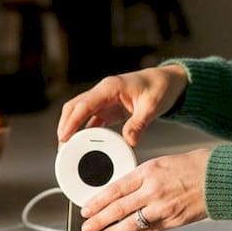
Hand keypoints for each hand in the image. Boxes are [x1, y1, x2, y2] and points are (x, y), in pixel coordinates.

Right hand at [57, 65, 188, 145]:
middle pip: (74, 107)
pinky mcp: (108, 108)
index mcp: (110, 87)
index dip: (72, 121)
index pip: (84, 104)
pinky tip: (82, 145)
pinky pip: (90, 119)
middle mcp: (103, 92)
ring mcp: (104, 100)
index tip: (63, 137)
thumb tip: (130, 142)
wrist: (168, 81)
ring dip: (71, 128)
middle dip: (65, 126)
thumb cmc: (160, 88)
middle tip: (62, 147)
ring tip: (68, 149)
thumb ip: (139, 123)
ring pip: (79, 113)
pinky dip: (83, 131)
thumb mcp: (152, 106)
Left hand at [78, 148, 211, 230]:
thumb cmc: (193, 166)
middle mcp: (153, 191)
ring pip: (131, 224)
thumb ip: (141, 178)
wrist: (218, 177)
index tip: (86, 209)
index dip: (97, 202)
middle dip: (98, 220)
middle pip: (118, 209)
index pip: (115, 189)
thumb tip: (122, 192)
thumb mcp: (160, 163)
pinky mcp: (173, 221)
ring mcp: (163, 208)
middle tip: (86, 227)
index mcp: (148, 172)